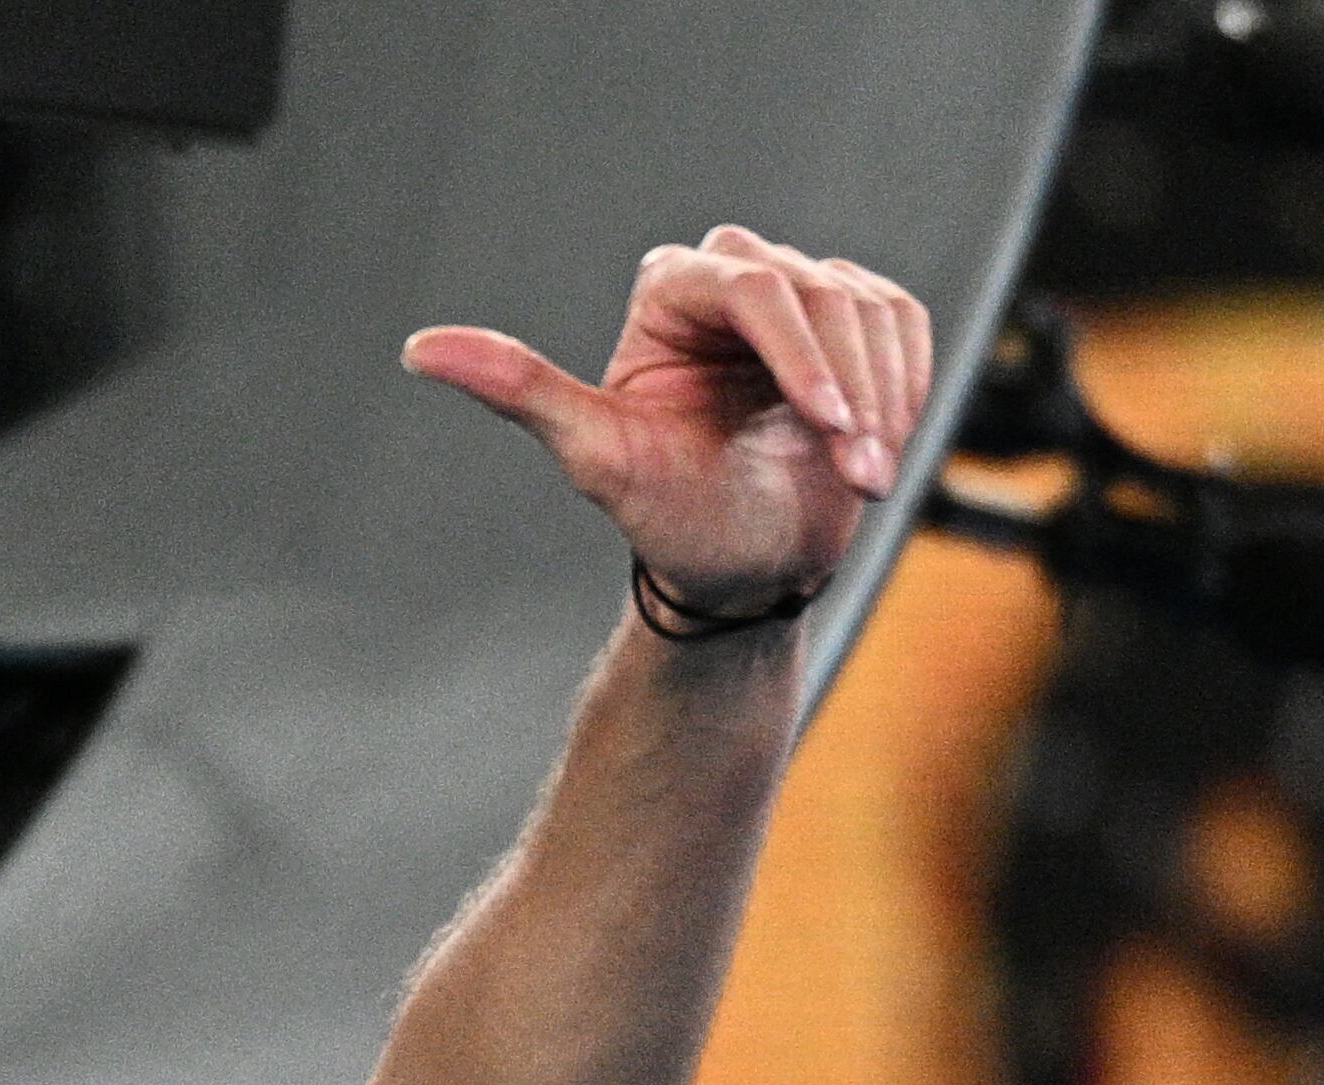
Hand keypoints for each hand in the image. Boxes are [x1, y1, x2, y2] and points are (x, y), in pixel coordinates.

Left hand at [403, 225, 931, 619]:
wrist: (742, 566)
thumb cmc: (665, 516)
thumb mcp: (594, 454)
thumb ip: (519, 389)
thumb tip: (418, 348)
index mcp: (666, 293)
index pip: (750, 285)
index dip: (798, 354)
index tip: (826, 427)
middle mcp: (730, 280)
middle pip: (817, 291)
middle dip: (846, 385)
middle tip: (857, 471)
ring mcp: (801, 298)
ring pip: (868, 308)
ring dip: (882, 398)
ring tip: (864, 476)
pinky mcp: (858, 322)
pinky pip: (903, 323)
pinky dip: (906, 385)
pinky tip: (875, 445)